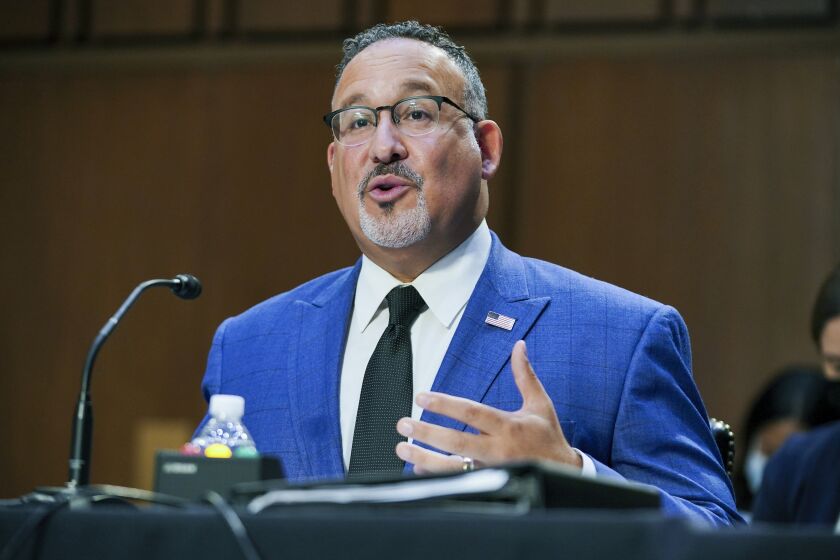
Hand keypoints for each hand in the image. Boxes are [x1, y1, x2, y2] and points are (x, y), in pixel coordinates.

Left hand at [395, 340, 581, 473]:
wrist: (564, 473)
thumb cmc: (547, 436)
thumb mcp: (539, 403)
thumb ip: (524, 375)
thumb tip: (519, 346)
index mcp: (508, 426)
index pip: (471, 413)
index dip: (445, 405)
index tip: (422, 398)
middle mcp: (498, 450)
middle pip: (456, 442)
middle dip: (426, 433)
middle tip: (403, 424)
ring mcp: (492, 470)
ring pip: (453, 467)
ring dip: (424, 458)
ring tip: (403, 447)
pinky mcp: (489, 483)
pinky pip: (458, 481)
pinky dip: (435, 476)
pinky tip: (417, 467)